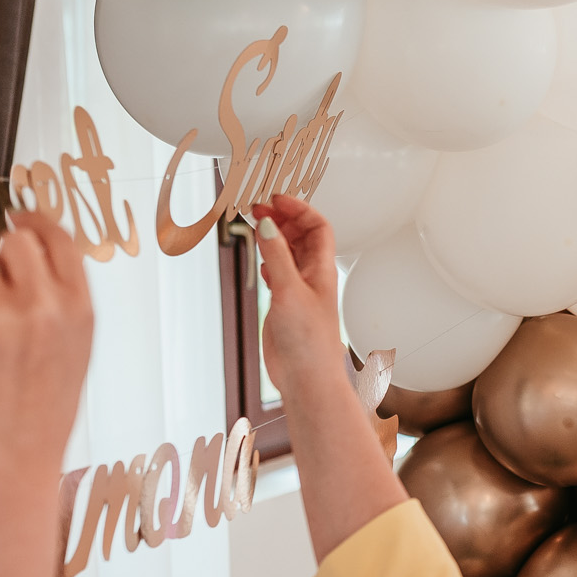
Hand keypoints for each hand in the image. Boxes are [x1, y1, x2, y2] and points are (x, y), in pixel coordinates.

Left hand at [0, 210, 93, 472]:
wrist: (15, 450)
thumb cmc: (46, 405)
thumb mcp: (77, 347)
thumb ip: (63, 298)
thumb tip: (38, 251)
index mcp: (80, 309)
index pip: (60, 240)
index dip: (36, 222)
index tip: (22, 216)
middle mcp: (44, 305)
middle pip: (14, 241)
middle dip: (3, 255)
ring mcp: (1, 314)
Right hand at [250, 194, 346, 402]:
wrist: (306, 377)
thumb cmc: (308, 342)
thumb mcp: (289, 290)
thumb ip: (277, 255)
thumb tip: (267, 223)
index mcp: (322, 269)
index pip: (317, 226)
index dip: (298, 208)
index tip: (275, 199)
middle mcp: (312, 277)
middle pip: (302, 235)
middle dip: (283, 217)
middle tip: (258, 208)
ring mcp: (299, 291)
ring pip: (289, 253)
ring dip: (274, 236)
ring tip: (255, 224)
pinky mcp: (286, 305)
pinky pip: (280, 273)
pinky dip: (270, 260)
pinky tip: (262, 260)